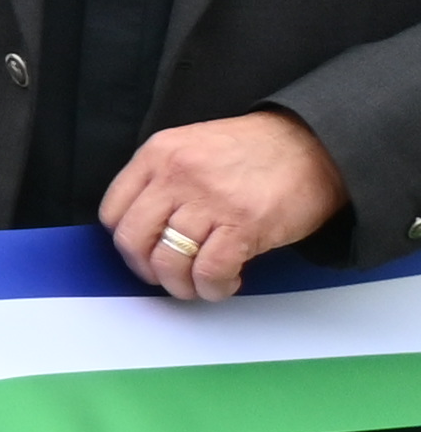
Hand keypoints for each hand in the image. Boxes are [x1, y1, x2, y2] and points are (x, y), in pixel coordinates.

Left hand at [102, 110, 348, 302]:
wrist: (318, 144)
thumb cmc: (257, 151)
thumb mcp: (194, 148)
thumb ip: (163, 180)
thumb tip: (145, 231)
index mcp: (158, 153)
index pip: (113, 211)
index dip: (126, 242)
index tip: (144, 253)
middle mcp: (177, 174)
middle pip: (133, 240)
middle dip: (147, 269)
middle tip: (168, 276)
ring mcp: (209, 199)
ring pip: (169, 261)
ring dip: (182, 284)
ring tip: (200, 283)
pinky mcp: (244, 223)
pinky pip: (210, 271)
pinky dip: (214, 286)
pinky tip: (226, 282)